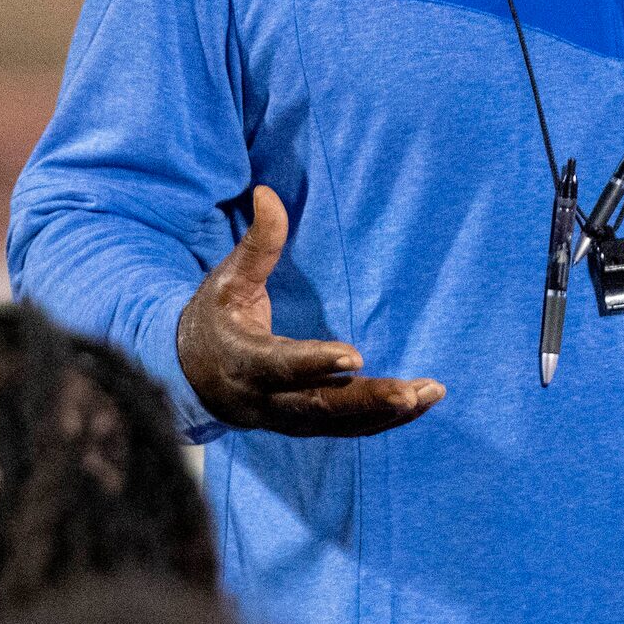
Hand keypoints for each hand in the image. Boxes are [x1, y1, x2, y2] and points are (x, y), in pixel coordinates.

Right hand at [178, 186, 444, 437]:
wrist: (192, 377)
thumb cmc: (216, 319)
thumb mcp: (228, 280)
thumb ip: (257, 244)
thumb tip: (268, 193)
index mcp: (245, 361)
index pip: (282, 366)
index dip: (315, 363)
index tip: (354, 356)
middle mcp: (267, 400)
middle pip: (320, 407)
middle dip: (367, 400)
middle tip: (409, 393)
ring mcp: (288, 419)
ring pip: (341, 424)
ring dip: (387, 413)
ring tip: (430, 392)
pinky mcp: (305, 426)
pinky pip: (348, 429)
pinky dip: (384, 420)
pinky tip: (420, 402)